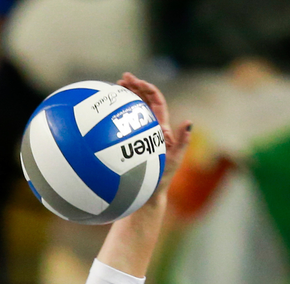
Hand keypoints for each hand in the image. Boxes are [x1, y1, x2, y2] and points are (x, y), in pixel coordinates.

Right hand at [118, 72, 190, 186]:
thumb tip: (189, 122)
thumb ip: (182, 142)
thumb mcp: (173, 161)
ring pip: (130, 111)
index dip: (146, 88)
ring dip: (122, 99)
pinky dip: (111, 118)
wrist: (145, 196)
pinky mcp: (125, 146)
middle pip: (142, 101)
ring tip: (111, 90)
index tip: (135, 81)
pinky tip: (100, 115)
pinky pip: (119, 127)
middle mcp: (149, 129)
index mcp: (161, 128)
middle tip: (121, 79)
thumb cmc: (160, 181)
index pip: (155, 101)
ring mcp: (136, 136)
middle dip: (133, 87)